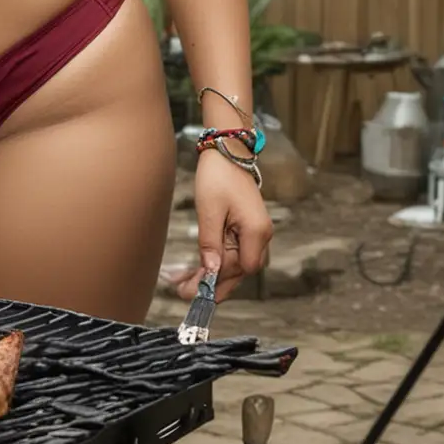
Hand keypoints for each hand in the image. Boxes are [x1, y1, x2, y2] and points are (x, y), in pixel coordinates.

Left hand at [180, 150, 271, 302]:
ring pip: (234, 264)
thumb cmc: (218, 176)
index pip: (242, 268)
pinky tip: (195, 269)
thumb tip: (210, 272)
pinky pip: (232, 252)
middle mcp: (261, 236)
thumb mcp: (209, 211)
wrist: (227, 152)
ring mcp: (255, 233)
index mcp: (256, 231)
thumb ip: (210, 244)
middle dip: (212, 284)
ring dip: (211, 275)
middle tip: (182, 292)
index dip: (220, 281)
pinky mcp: (246, 229)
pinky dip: (215, 261)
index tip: (195, 290)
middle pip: (239, 271)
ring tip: (181, 283)